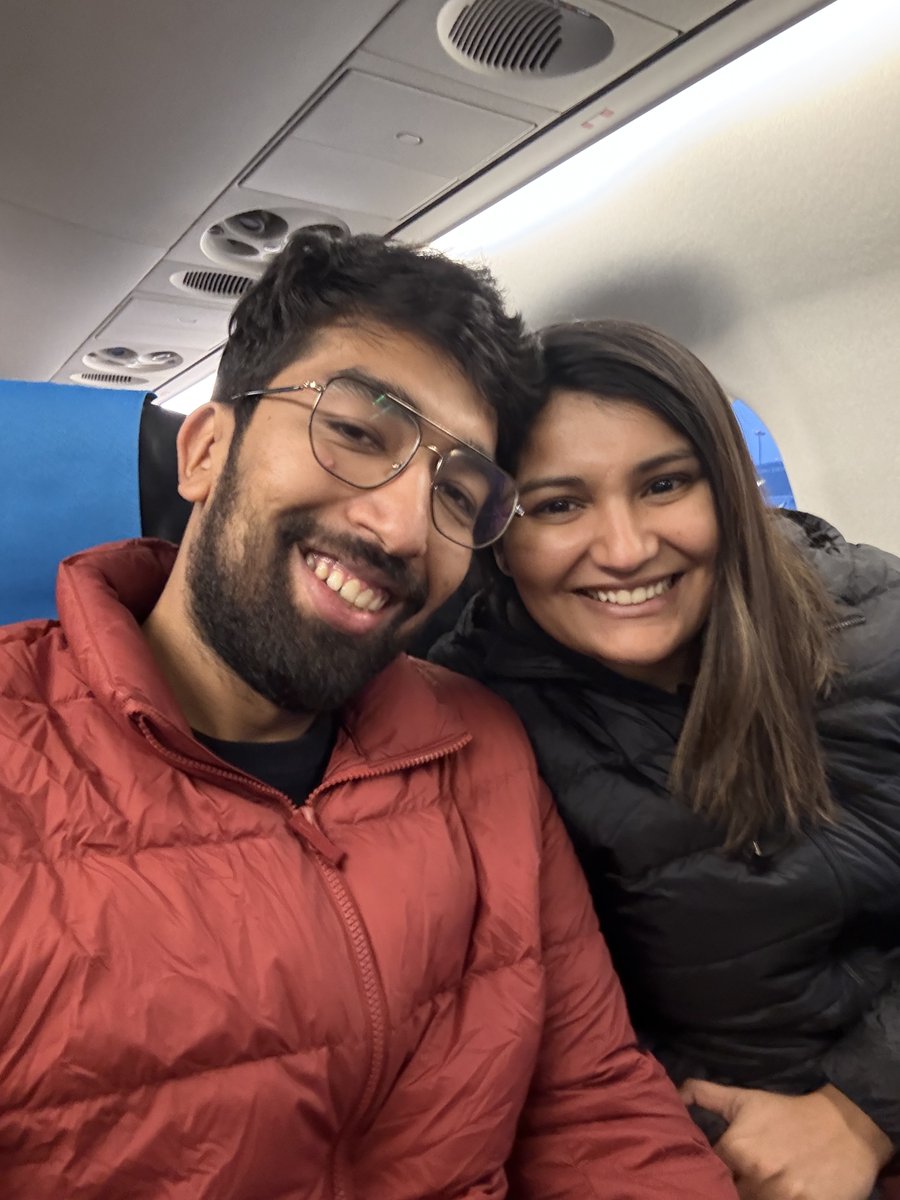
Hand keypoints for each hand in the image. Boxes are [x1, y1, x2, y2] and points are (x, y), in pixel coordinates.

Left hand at [680, 1079, 892, 1199]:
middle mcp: (757, 1174)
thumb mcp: (744, 1099)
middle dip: (722, 1193)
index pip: (705, 1172)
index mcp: (736, 1148)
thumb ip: (704, 1094)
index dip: (702, 1176)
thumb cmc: (788, 1113)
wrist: (844, 1126)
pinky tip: (776, 1197)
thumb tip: (675, 1093)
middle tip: (723, 1187)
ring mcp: (784, 1195)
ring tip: (750, 1191)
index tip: (700, 1177)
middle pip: (726, 1196)